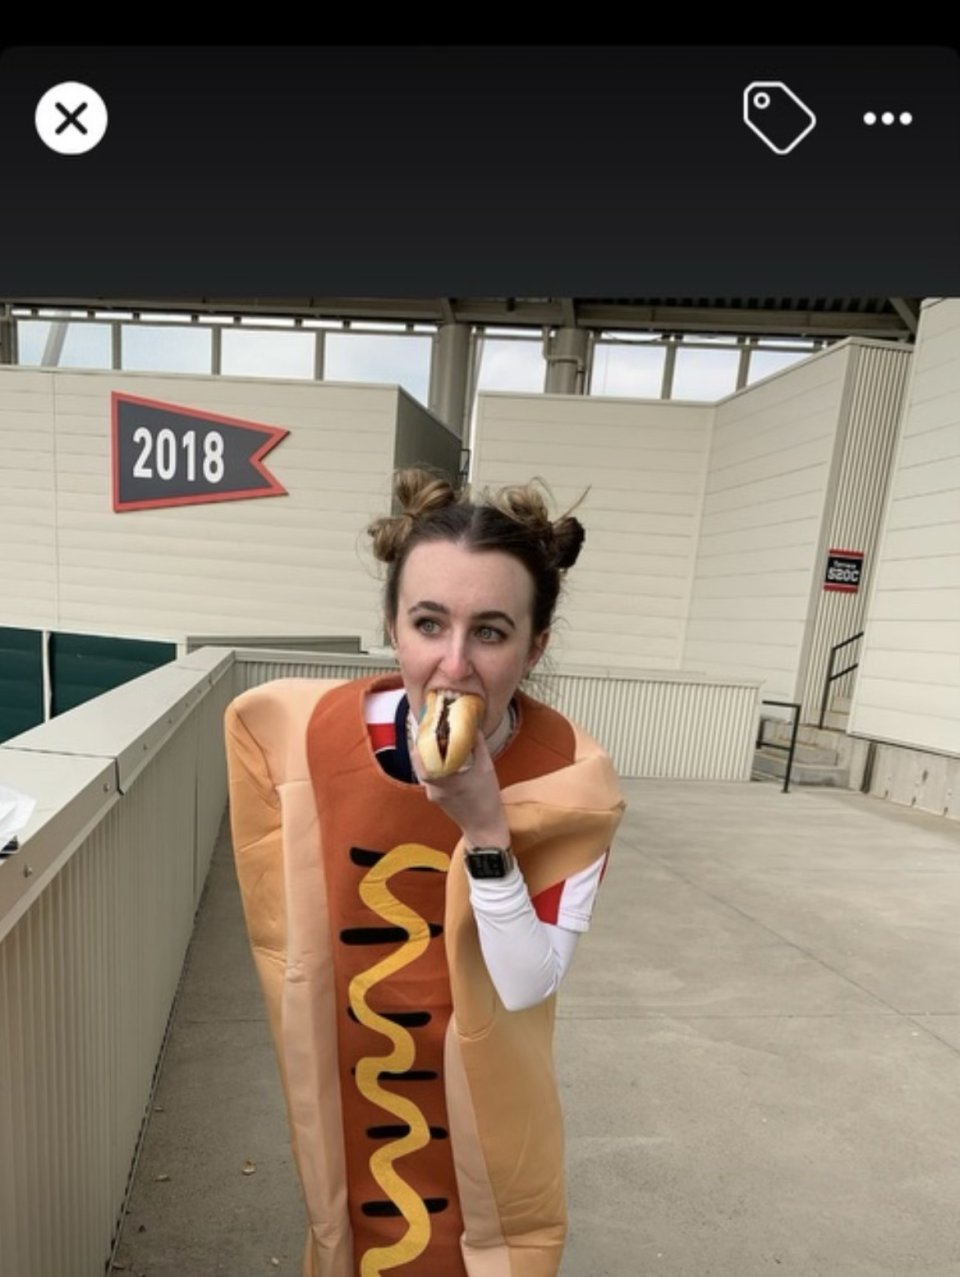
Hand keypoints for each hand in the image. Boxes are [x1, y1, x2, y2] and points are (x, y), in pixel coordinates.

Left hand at [411, 730, 510, 849]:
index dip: (420, 743)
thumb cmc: (487, 800)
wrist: (484, 827)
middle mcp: (434, 789)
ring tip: (435, 741)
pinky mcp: (436, 798)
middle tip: (430, 731)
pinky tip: (441, 757)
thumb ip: (479, 747)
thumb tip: (473, 728)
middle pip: (420, 764)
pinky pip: (429, 778)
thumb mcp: (487, 770)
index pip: (422, 760)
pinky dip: (433, 766)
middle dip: (423, 747)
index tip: (425, 728)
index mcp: (445, 782)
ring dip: (427, 757)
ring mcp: (433, 795)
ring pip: (423, 771)